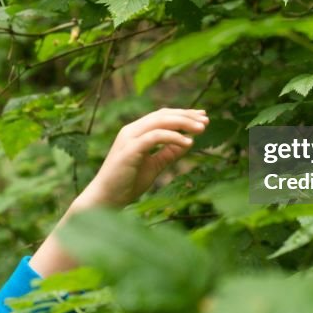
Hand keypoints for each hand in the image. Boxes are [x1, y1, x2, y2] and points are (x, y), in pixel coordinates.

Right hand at [76, 108, 208, 208]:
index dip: (183, 114)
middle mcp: (131, 130)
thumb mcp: (154, 166)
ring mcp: (129, 138)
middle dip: (186, 116)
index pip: (162, 116)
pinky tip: (188, 142)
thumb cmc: (128, 183)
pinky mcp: (130, 149)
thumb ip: (169, 153)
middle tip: (206, 119)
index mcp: (136, 132)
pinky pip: (155, 137)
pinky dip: (173, 137)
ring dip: (183, 123)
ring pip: (159, 121)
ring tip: (201, 128)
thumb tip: (189, 141)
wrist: (106, 199)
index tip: (202, 117)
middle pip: (163, 114)